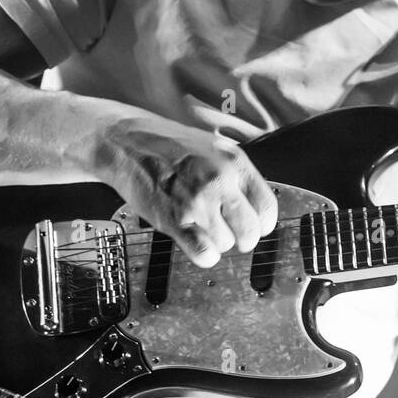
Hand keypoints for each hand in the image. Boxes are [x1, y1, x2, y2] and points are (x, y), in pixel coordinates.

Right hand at [95, 115, 277, 267]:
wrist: (129, 143)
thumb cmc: (171, 145)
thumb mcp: (216, 148)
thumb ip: (238, 175)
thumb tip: (256, 205)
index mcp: (235, 163)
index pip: (268, 207)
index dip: (264, 223)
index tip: (257, 226)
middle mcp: (220, 181)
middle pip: (251, 231)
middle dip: (245, 238)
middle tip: (235, 234)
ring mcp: (198, 202)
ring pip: (226, 244)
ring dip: (218, 242)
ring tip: (205, 227)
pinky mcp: (174, 219)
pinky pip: (204, 253)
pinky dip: (205, 254)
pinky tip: (198, 242)